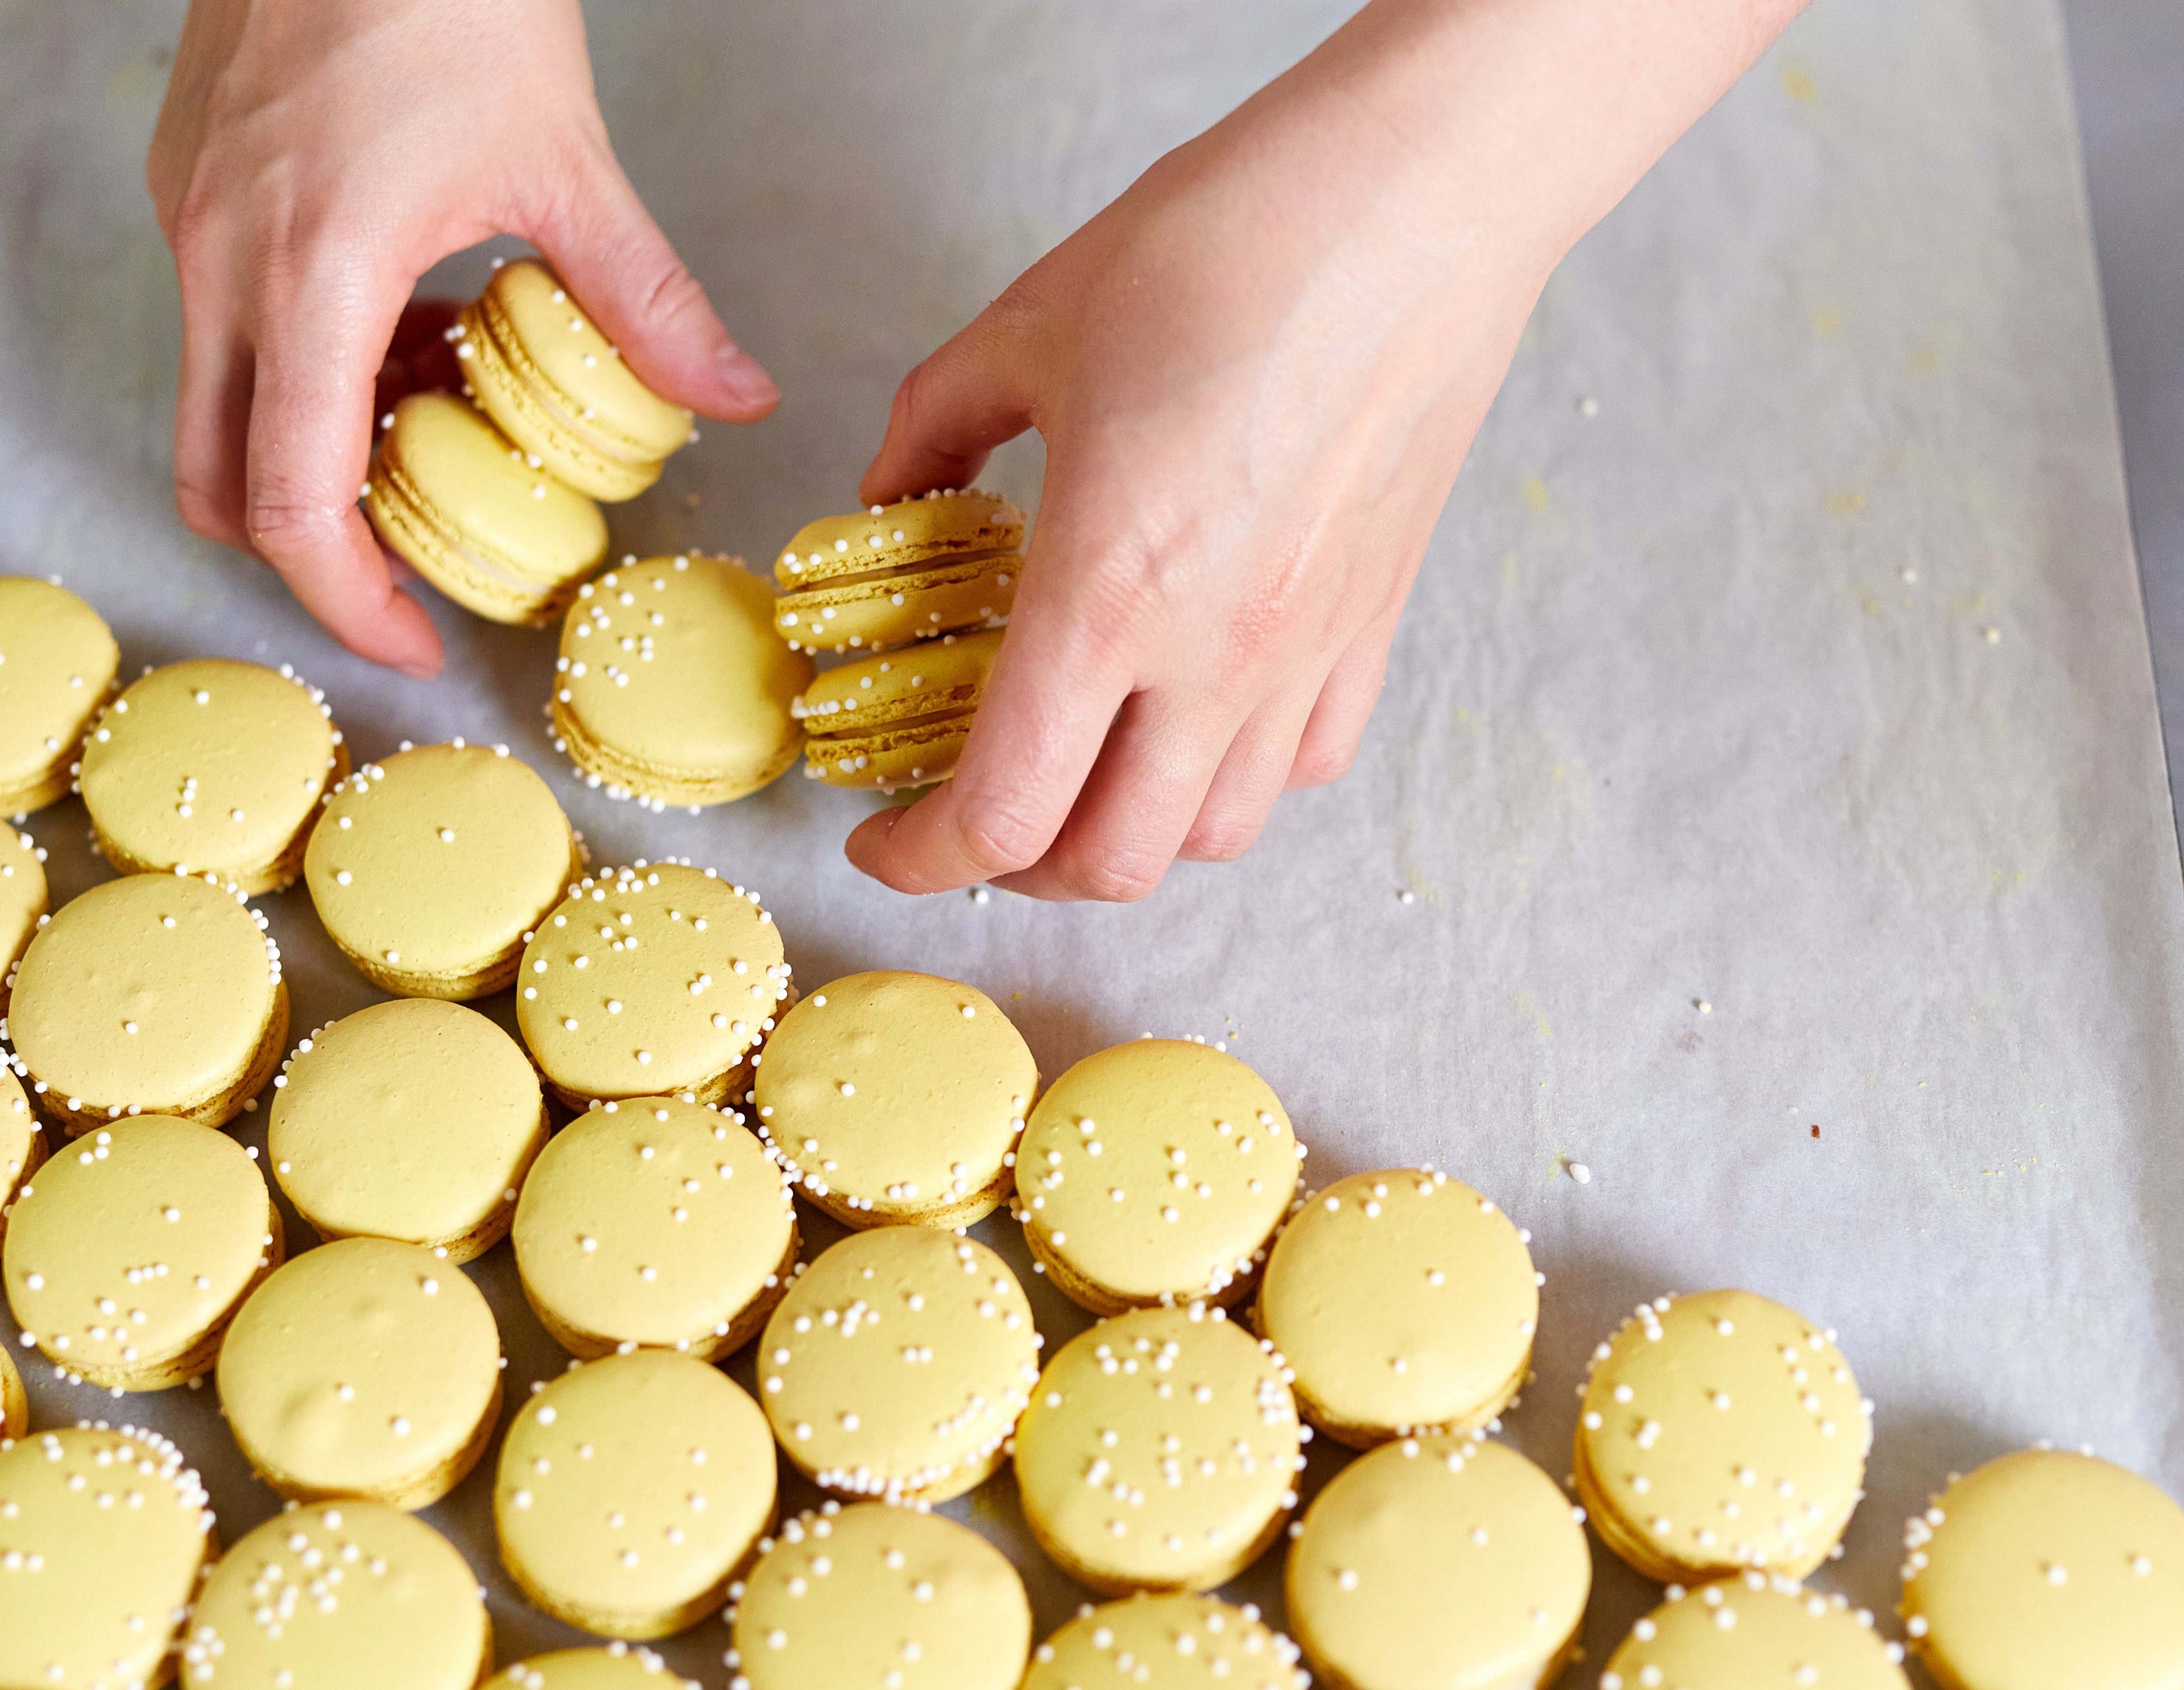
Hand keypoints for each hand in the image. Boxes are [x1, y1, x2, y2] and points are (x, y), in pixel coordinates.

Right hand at [147, 0, 777, 673]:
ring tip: (434, 432)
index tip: (412, 640)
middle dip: (315, 551)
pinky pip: (233, 325)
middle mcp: (221, 256)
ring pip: (223, 404)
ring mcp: (194, 219)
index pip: (291, 500)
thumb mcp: (566, 164)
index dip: (347, 599)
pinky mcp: (195, 185)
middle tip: (410, 580)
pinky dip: (310, 366)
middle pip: (223, 479)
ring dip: (318, 449)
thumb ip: (650, 300)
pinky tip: (406, 338)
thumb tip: (737, 394)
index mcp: (307, 271)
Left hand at [848, 0, 1804, 898]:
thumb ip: (933, 433)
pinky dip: (1235, 780)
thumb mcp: (1025, 327)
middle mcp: (1214, 658)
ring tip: (1085, 778)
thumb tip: (890, 493)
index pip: (1003, 811)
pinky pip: (1303, 768)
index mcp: (1108, 595)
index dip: (923, 857)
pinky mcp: (1370, 631)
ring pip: (1213, 839)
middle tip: (976, 811)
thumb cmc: (1226, 249)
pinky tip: (1197, 721)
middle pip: (1109, 864)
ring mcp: (1304, 657)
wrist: (1414, 202)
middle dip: (1020, 868)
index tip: (884, 839)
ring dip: (1128, 836)